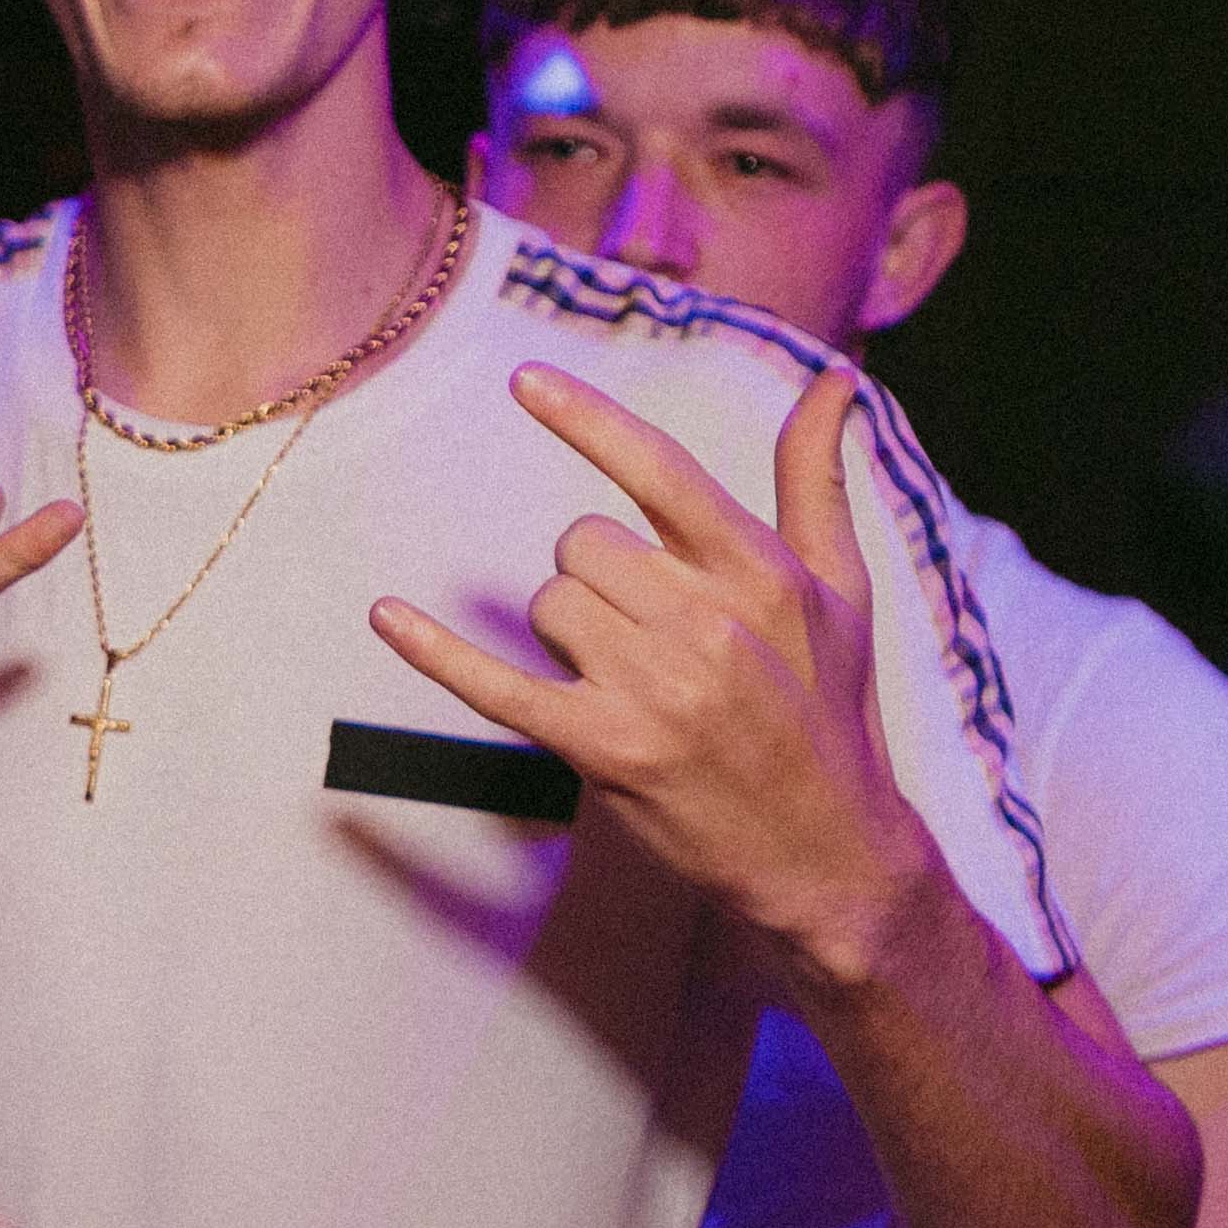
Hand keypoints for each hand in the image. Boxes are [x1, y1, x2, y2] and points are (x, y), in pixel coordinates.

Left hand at [367, 363, 939, 994]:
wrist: (828, 851)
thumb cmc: (829, 710)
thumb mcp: (842, 589)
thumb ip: (817, 478)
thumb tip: (835, 375)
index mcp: (760, 573)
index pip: (659, 472)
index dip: (587, 421)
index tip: (524, 381)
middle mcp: (707, 623)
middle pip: (583, 543)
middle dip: (596, 577)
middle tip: (648, 632)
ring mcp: (653, 690)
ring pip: (548, 605)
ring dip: (568, 633)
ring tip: (628, 679)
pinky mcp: (604, 748)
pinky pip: (497, 684)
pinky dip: (435, 651)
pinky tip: (386, 617)